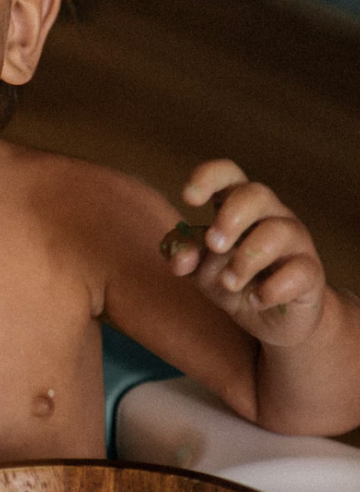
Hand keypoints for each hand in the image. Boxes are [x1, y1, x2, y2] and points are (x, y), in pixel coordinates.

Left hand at [160, 159, 325, 345]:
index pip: (228, 174)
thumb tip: (180, 258)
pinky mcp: (310, 272)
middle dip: (230, 219)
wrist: (270, 317)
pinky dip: (273, 289)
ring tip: (229, 283)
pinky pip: (298, 272)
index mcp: (238, 206)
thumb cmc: (233, 278)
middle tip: (215, 246)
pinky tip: (257, 300)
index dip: (208, 178)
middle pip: (256, 194)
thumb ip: (184, 255)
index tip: (188, 198)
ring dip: (246, 259)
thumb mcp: (200, 266)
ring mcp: (294, 241)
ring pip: (277, 231)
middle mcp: (269, 215)